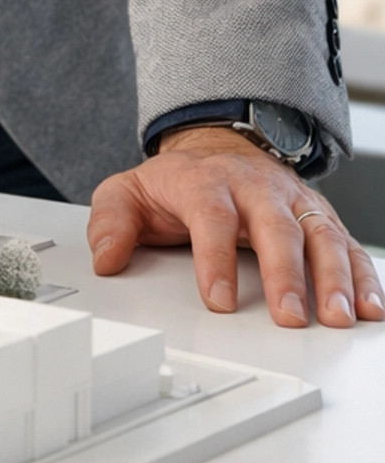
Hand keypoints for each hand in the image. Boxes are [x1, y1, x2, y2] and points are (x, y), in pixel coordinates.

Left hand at [89, 124, 383, 327]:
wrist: (217, 145)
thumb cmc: (176, 181)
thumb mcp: (128, 191)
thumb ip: (111, 222)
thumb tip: (106, 258)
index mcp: (207, 181)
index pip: (212, 217)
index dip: (215, 259)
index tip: (218, 300)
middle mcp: (256, 188)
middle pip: (276, 227)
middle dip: (286, 274)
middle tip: (289, 317)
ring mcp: (292, 201)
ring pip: (320, 234)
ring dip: (334, 277)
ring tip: (339, 317)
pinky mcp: (318, 217)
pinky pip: (346, 244)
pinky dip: (362, 275)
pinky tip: (370, 307)